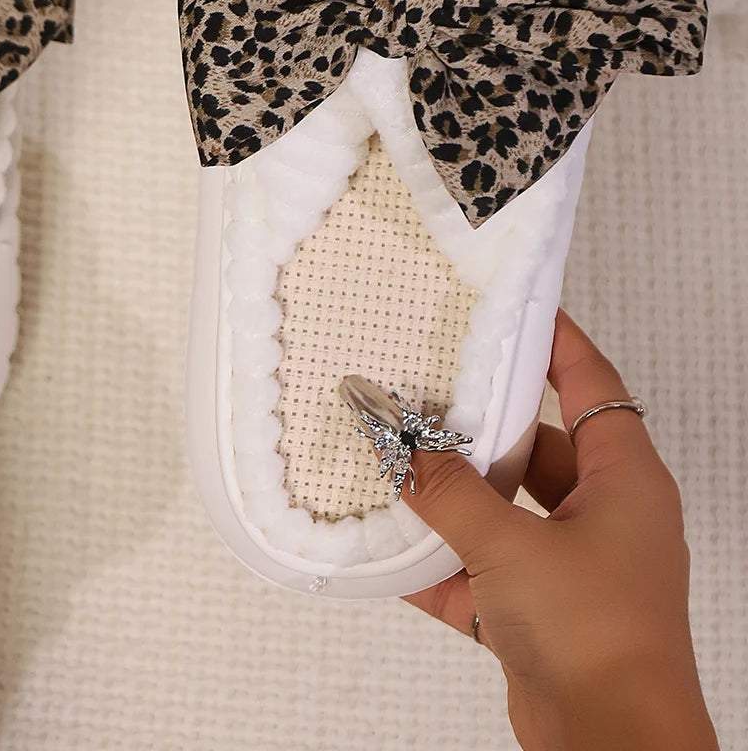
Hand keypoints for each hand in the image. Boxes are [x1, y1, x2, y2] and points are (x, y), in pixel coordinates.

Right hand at [400, 311, 717, 750]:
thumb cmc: (598, 638)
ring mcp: (571, 565)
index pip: (591, 384)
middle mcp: (602, 516)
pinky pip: (479, 569)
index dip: (556, 340)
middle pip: (532, 446)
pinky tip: (388, 555)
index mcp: (623, 481)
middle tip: (422, 392)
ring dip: (449, 499)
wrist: (612, 748)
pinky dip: (438, 563)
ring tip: (393, 467)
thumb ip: (446, 492)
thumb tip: (395, 442)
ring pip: (501, 509)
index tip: (515, 305)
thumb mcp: (510, 546)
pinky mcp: (539, 611)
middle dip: (474, 429)